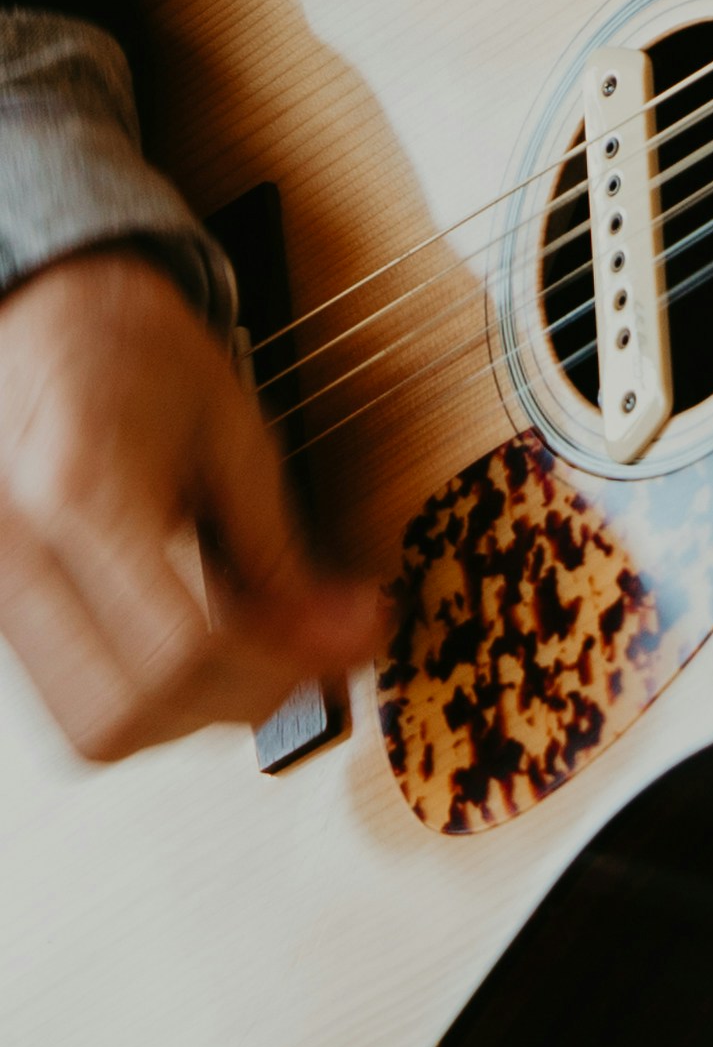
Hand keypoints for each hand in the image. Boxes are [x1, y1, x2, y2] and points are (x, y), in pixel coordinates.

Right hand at [0, 245, 373, 767]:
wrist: (45, 319)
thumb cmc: (132, 353)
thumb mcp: (233, 431)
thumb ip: (281, 548)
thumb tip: (345, 638)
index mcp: (81, 494)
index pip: (180, 647)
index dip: (280, 667)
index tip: (346, 646)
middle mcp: (17, 555)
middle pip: (127, 713)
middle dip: (233, 707)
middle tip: (304, 663)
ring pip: (90, 728)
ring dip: (189, 717)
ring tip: (255, 655)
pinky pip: (68, 698)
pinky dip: (146, 696)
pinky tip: (200, 649)